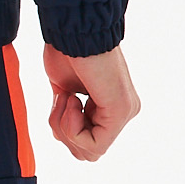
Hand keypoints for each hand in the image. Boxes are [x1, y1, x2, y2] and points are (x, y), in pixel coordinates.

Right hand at [43, 44, 139, 162]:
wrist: (73, 30)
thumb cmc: (67, 51)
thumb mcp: (65, 92)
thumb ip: (69, 114)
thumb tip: (62, 134)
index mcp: (110, 107)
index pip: (84, 143)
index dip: (62, 129)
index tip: (60, 99)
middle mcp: (122, 112)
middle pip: (86, 153)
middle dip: (63, 132)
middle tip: (62, 101)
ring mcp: (124, 113)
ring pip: (88, 152)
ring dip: (65, 126)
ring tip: (67, 96)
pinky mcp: (120, 111)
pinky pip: (93, 144)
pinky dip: (71, 127)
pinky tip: (71, 99)